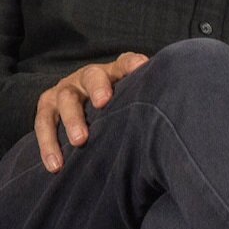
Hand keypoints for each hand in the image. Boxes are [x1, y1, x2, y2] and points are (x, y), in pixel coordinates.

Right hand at [34, 53, 149, 170]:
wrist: (86, 111)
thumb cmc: (120, 115)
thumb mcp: (135, 107)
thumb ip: (152, 112)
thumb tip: (184, 135)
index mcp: (114, 75)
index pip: (125, 63)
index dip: (132, 64)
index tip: (142, 68)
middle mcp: (88, 77)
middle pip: (92, 76)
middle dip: (97, 89)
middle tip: (104, 104)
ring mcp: (65, 90)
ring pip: (65, 99)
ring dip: (72, 119)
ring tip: (80, 141)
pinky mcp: (47, 105)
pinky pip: (43, 121)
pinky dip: (48, 143)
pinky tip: (55, 165)